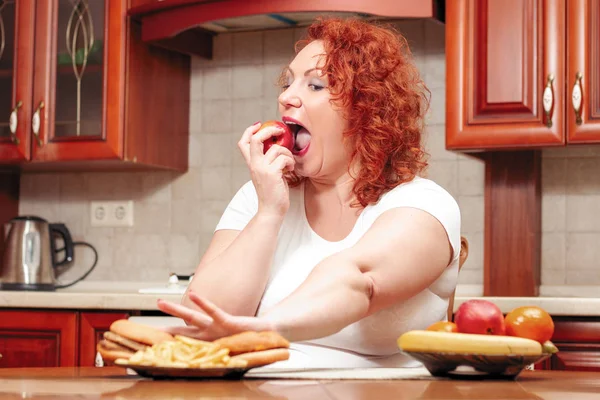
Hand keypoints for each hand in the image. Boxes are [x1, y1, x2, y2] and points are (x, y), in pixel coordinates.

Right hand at [156, 291, 274, 340]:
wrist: (265, 332)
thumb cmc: (244, 331)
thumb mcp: (223, 329)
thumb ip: (210, 323)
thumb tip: (195, 311)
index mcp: (205, 338)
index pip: (181, 336)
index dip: (164, 335)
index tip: (147, 335)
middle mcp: (208, 335)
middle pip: (181, 330)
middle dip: (163, 327)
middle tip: (143, 325)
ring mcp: (217, 329)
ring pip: (192, 319)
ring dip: (176, 311)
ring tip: (160, 302)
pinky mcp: (228, 322)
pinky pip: (213, 311)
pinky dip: (203, 303)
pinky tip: (194, 293)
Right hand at [237, 122, 294, 217]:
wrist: (271, 210)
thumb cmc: (272, 192)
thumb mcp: (266, 173)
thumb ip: (268, 161)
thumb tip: (278, 145)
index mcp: (251, 164)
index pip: (243, 142)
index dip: (250, 130)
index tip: (259, 125)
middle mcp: (254, 165)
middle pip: (256, 139)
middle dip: (270, 131)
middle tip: (280, 131)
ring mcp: (262, 169)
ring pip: (277, 149)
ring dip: (287, 153)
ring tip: (289, 162)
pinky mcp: (272, 174)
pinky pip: (284, 158)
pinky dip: (290, 162)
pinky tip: (291, 169)